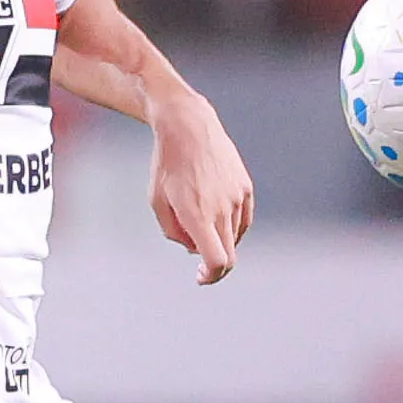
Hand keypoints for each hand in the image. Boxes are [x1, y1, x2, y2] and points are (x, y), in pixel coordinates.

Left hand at [145, 89, 254, 284]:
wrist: (188, 126)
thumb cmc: (167, 164)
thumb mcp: (157, 201)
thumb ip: (173, 232)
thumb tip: (194, 249)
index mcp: (197, 214)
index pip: (216, 260)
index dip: (211, 276)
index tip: (201, 276)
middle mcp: (221, 208)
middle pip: (228, 255)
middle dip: (215, 268)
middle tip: (202, 270)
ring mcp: (237, 197)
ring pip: (234, 236)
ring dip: (219, 240)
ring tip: (199, 221)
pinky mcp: (245, 187)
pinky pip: (243, 220)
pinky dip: (232, 227)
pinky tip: (217, 219)